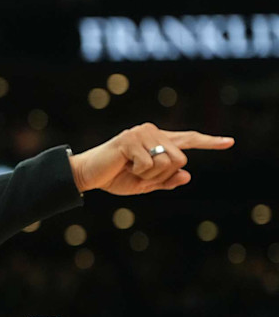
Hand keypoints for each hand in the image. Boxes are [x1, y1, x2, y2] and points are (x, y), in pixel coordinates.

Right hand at [69, 123, 233, 194]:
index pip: (188, 140)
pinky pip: (148, 164)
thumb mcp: (144, 184)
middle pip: (179, 159)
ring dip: (149, 175)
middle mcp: (152, 132)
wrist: (88, 175)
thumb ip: (166, 181)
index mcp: (158, 141)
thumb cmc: (114, 177)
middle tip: (140, 174)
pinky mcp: (130, 139)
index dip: (209, 142)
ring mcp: (141, 133)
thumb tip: (187, 176)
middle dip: (162, 175)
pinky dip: (137, 172)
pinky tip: (123, 166)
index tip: (229, 142)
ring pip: (166, 162)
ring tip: (131, 169)